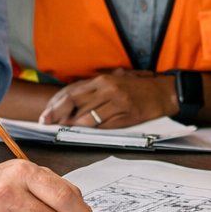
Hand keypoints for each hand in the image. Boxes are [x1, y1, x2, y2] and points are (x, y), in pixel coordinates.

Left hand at [38, 70, 173, 127]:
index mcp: (103, 80)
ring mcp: (117, 102)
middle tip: (46, 123)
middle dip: (57, 114)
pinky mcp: (126, 115)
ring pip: (87, 116)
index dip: (55, 103)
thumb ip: (95, 88)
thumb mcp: (115, 80)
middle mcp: (108, 89)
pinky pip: (103, 125)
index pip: (72, 91)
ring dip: (72, 125)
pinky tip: (83, 132)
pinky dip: (91, 130)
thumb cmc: (139, 87)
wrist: (164, 92)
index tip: (45, 114)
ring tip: (63, 129)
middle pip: (74, 102)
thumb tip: (71, 101)